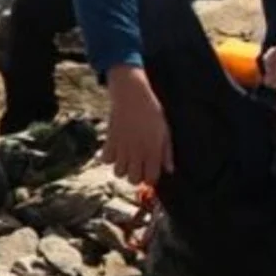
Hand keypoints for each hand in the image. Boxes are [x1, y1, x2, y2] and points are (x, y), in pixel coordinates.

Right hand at [103, 65, 173, 185]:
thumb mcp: (165, 131)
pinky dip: (109, 158)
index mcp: (153, 149)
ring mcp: (122, 146)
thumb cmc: (151, 112)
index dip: (150, 179)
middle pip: (133, 180)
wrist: (132, 95)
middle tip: (137, 167)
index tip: (149, 173)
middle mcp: (137, 151)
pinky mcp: (110, 140)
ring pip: (118, 173)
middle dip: (135, 176)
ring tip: (126, 159)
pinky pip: (105, 160)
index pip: (151, 177)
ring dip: (122, 169)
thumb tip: (169, 170)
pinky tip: (115, 151)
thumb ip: (167, 152)